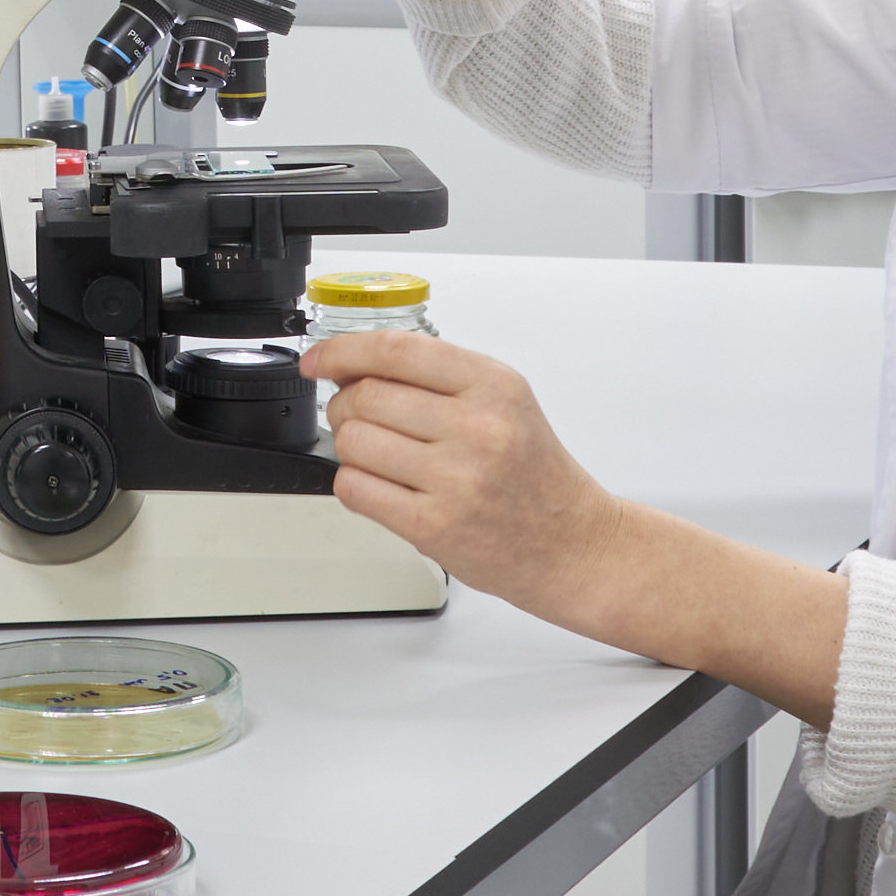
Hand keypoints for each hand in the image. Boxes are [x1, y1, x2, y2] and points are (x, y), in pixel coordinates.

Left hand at [313, 334, 856, 721]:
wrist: (575, 545)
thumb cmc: (537, 477)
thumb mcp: (506, 405)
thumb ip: (440, 380)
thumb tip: (355, 366)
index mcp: (494, 385)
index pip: (396, 350)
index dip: (343, 350)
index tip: (319, 360)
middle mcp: (478, 427)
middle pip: (365, 395)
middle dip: (345, 405)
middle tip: (357, 417)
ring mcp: (456, 478)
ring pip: (353, 442)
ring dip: (350, 448)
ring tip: (380, 458)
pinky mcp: (435, 525)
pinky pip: (356, 490)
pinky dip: (354, 485)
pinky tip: (380, 486)